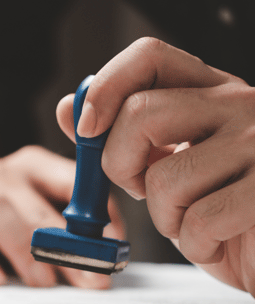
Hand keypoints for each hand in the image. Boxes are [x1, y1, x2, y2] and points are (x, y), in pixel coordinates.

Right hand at [0, 145, 123, 287]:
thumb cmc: (5, 225)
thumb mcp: (40, 218)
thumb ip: (73, 231)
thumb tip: (109, 256)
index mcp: (33, 166)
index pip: (74, 182)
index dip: (98, 217)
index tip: (113, 251)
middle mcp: (0, 175)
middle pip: (37, 207)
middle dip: (68, 247)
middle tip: (89, 280)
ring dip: (26, 250)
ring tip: (44, 284)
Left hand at [57, 37, 254, 295]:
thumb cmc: (221, 213)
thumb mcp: (166, 169)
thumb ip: (121, 137)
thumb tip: (67, 108)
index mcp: (212, 92)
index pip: (149, 57)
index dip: (106, 87)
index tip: (87, 128)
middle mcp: (241, 106)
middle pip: (141, 113)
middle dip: (120, 165)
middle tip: (141, 190)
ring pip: (165, 178)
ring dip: (165, 218)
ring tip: (194, 222)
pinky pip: (199, 221)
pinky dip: (197, 246)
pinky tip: (218, 242)